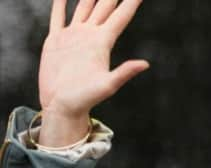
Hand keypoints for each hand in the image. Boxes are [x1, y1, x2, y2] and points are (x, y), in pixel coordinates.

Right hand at [38, 0, 148, 145]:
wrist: (62, 105)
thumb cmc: (86, 99)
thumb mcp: (107, 86)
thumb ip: (124, 73)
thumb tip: (146, 64)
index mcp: (103, 42)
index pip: (121, 16)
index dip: (131, 2)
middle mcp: (90, 36)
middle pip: (104, 6)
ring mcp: (73, 36)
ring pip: (83, 7)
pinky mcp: (56, 41)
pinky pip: (58, 17)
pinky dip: (60, 4)